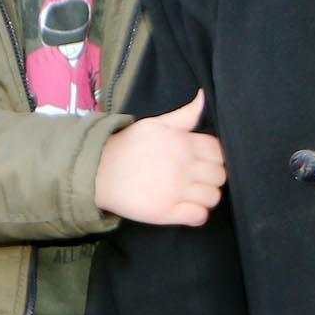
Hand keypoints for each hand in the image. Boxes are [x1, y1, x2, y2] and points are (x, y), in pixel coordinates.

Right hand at [95, 92, 224, 226]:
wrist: (96, 173)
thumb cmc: (126, 147)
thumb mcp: (154, 124)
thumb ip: (183, 115)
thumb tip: (203, 97)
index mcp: (181, 143)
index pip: (218, 152)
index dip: (214, 158)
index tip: (202, 163)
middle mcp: (181, 166)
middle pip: (219, 176)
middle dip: (211, 178)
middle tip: (196, 179)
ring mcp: (174, 190)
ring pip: (212, 197)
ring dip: (205, 197)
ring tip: (191, 195)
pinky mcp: (165, 211)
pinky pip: (199, 216)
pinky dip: (197, 214)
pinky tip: (186, 208)